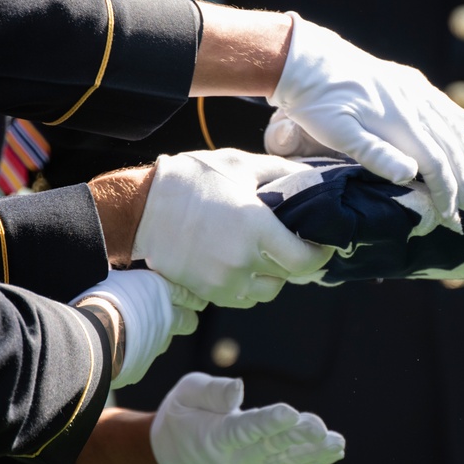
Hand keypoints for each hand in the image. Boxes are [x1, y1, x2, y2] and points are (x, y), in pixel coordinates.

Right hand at [71, 269, 204, 388]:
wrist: (92, 334)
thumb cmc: (99, 299)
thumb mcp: (116, 279)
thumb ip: (127, 282)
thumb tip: (115, 270)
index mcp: (160, 290)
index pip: (187, 295)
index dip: (192, 299)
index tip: (198, 302)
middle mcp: (165, 318)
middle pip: (188, 321)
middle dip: (186, 320)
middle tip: (181, 318)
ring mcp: (156, 344)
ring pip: (164, 341)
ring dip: (156, 337)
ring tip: (138, 332)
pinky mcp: (142, 366)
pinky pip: (141, 359)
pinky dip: (133, 354)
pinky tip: (118, 349)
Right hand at [131, 149, 334, 307]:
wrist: (140, 207)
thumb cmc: (192, 181)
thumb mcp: (240, 165)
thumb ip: (281, 173)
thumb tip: (312, 178)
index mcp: (257, 229)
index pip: (306, 260)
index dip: (322, 254)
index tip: (324, 244)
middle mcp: (244, 261)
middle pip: (289, 277)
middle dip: (296, 262)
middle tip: (292, 242)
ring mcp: (224, 281)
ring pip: (266, 292)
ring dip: (272, 277)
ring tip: (264, 254)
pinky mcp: (206, 292)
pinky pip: (241, 298)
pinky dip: (248, 286)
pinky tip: (241, 263)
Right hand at [150, 372, 345, 463]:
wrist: (174, 457)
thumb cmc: (183, 415)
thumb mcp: (187, 393)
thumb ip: (212, 391)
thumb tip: (239, 387)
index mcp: (212, 436)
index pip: (242, 430)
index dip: (267, 422)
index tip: (290, 412)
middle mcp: (232, 458)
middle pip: (268, 449)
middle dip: (296, 438)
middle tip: (321, 430)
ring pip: (283, 462)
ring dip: (312, 453)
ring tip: (336, 443)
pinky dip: (310, 461)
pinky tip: (332, 452)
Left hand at [269, 12, 463, 223]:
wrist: (304, 57)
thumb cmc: (316, 102)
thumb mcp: (338, 132)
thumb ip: (375, 154)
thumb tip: (411, 173)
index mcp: (399, 124)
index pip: (434, 164)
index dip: (446, 191)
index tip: (453, 214)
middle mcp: (412, 106)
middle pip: (447, 147)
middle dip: (463, 178)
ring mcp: (408, 90)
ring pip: (447, 123)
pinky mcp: (400, 78)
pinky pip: (436, 99)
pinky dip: (453, 114)